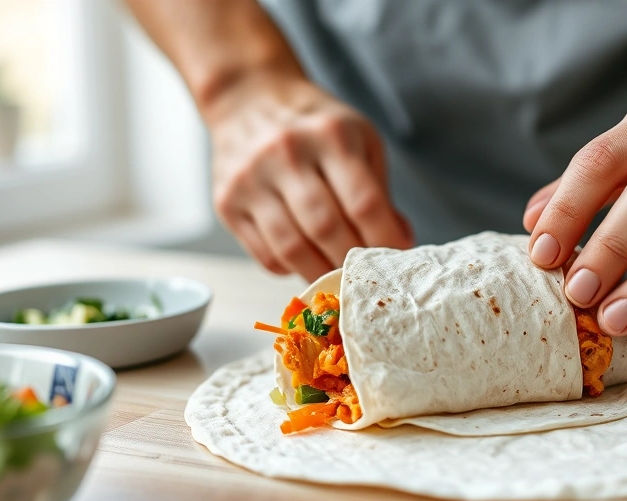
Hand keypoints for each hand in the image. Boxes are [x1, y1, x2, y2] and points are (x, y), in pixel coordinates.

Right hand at [207, 71, 412, 280]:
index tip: (397, 256)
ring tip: (339, 276)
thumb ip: (379, 189)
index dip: (385, 239)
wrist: (247, 99)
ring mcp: (251, 179)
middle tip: (366, 272)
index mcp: (330, 135)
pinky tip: (304, 260)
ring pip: (291, 249)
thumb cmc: (314, 126)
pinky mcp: (227, 202)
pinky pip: (264, 255)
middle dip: (353, 261)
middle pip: (327, 229)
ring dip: (322, 273)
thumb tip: (399, 241)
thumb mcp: (358, 138)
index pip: (363, 203)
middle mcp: (286, 154)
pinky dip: (290, 269)